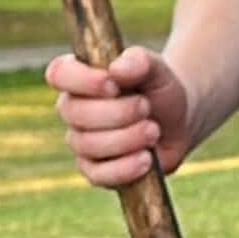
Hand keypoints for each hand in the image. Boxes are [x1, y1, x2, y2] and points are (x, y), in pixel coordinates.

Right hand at [48, 46, 196, 188]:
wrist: (179, 121)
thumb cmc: (160, 89)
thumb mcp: (157, 69)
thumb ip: (139, 62)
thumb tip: (117, 68)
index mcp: (81, 76)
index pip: (59, 74)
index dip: (82, 81)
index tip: (113, 85)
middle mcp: (74, 109)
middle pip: (75, 113)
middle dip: (117, 112)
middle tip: (146, 107)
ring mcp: (81, 141)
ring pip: (88, 144)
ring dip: (127, 138)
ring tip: (153, 130)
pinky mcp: (94, 170)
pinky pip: (97, 175)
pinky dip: (124, 168)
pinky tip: (146, 159)